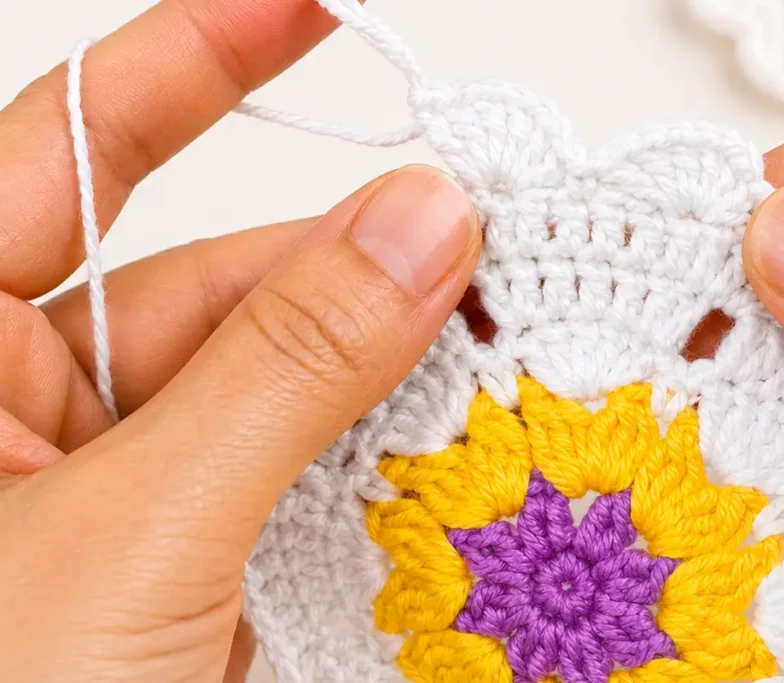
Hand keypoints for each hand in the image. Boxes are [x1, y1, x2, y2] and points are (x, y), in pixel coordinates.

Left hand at [0, 1, 479, 681]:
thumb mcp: (132, 540)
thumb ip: (282, 371)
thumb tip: (415, 227)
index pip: (65, 151)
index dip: (192, 57)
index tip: (305, 1)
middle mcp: (15, 416)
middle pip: (206, 277)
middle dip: (346, 258)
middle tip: (474, 244)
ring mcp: (109, 495)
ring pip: (269, 384)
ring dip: (379, 372)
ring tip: (485, 361)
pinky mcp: (183, 566)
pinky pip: (292, 470)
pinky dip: (372, 460)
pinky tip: (442, 455)